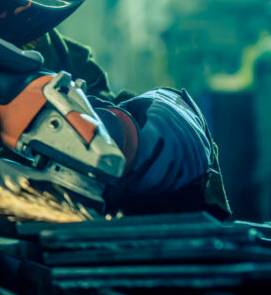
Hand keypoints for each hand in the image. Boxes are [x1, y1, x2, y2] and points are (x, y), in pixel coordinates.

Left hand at [96, 89, 212, 194]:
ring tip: (140, 188)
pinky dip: (170, 186)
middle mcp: (180, 136)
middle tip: (129, 187)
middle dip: (142, 183)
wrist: (179, 106)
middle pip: (160, 170)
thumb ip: (116, 117)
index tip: (121, 175)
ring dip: (155, 187)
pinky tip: (156, 186)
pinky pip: (185, 179)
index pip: (147, 152)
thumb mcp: (133, 106)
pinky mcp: (201, 159)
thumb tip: (93, 127)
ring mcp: (193, 149)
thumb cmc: (149, 108)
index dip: (133, 168)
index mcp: (160, 121)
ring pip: (172, 178)